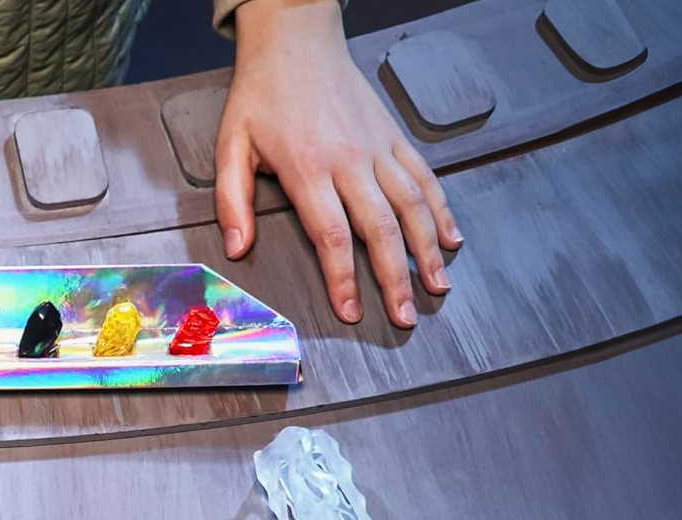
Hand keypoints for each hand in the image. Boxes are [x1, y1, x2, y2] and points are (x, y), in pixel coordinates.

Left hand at [217, 0, 460, 328]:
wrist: (296, 42)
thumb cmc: (263, 94)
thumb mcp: (231, 146)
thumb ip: (233, 201)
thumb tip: (238, 247)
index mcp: (308, 168)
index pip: (332, 236)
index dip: (344, 279)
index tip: (351, 310)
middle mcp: (350, 160)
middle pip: (382, 229)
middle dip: (396, 278)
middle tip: (406, 316)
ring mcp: (378, 147)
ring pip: (413, 206)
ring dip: (429, 250)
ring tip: (437, 286)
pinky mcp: (394, 137)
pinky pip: (424, 177)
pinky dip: (442, 210)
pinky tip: (451, 239)